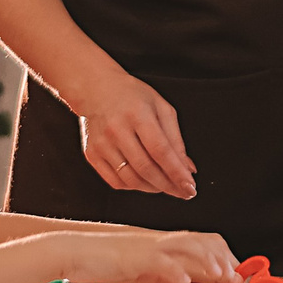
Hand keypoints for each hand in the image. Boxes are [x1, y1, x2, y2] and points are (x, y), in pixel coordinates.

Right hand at [70, 228, 240, 282]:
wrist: (75, 252)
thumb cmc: (106, 262)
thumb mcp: (143, 272)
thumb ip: (164, 277)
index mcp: (167, 245)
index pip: (207, 247)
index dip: (228, 264)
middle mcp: (163, 242)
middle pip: (205, 243)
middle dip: (226, 263)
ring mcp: (150, 247)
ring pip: (188, 247)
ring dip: (209, 262)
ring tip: (223, 278)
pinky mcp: (133, 257)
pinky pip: (158, 261)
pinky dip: (172, 270)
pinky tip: (182, 279)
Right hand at [75, 70, 196, 198]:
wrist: (96, 90)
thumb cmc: (133, 98)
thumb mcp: (161, 108)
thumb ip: (176, 139)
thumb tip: (188, 169)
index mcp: (138, 114)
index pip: (160, 150)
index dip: (177, 172)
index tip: (190, 187)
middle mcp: (117, 130)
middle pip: (146, 168)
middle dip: (168, 185)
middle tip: (183, 192)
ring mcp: (102, 144)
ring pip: (131, 179)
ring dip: (153, 188)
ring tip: (166, 185)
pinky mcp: (92, 155)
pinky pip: (116, 181)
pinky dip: (134, 186)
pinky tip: (145, 181)